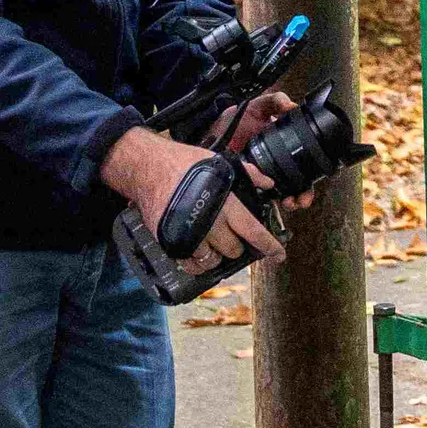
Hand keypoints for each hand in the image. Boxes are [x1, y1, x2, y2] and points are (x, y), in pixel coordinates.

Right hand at [103, 124, 285, 273]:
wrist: (147, 168)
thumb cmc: (184, 163)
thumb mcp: (221, 163)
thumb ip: (249, 175)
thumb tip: (268, 184)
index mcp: (225, 205)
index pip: (253, 232)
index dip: (269, 246)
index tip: (278, 255)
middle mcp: (209, 224)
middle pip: (233, 249)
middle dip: (237, 244)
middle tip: (232, 233)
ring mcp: (188, 236)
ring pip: (212, 260)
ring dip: (217, 253)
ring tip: (214, 241)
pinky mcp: (171, 243)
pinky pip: (190, 265)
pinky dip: (198, 262)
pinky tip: (200, 251)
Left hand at [222, 88, 326, 216]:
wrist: (213, 138)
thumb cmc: (236, 121)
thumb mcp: (257, 107)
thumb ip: (275, 101)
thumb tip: (292, 106)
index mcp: (285, 144)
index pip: (306, 157)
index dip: (315, 166)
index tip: (321, 172)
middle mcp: (279, 162)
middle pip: (300, 180)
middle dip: (305, 192)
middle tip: (304, 198)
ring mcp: (267, 176)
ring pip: (286, 192)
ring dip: (293, 200)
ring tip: (291, 203)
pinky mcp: (253, 186)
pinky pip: (267, 197)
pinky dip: (274, 203)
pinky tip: (277, 203)